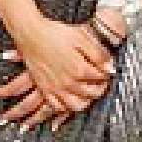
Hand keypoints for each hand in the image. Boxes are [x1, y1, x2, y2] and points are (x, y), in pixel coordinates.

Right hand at [0, 15, 115, 126]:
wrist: (31, 35)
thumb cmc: (55, 34)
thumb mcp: (81, 37)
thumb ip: (98, 54)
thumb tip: (110, 67)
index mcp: (79, 69)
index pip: (102, 78)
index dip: (107, 73)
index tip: (107, 69)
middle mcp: (68, 82)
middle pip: (92, 93)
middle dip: (101, 87)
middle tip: (101, 81)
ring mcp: (55, 88)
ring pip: (76, 105)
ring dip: (86, 101)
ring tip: (89, 92)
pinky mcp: (45, 90)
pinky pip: (57, 107)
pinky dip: (66, 107)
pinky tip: (70, 99)